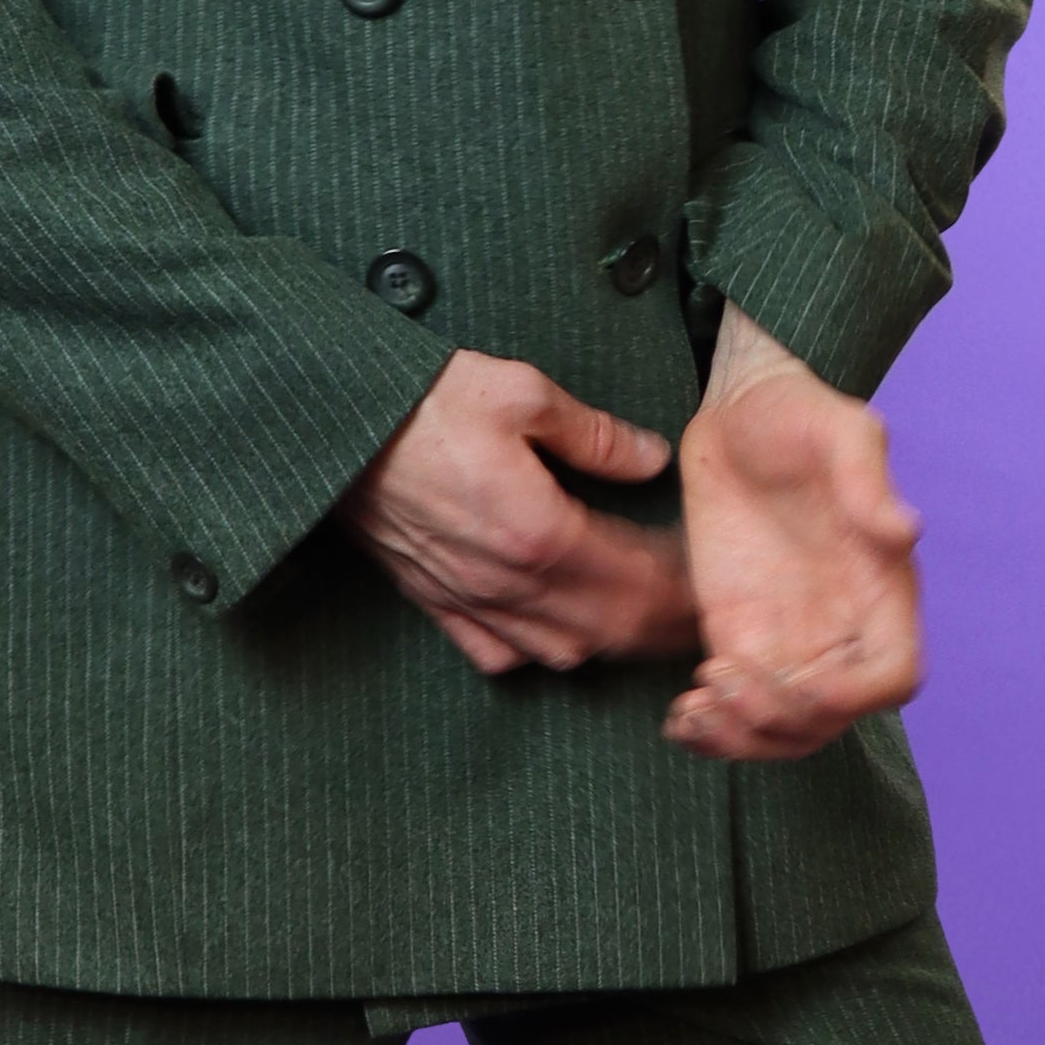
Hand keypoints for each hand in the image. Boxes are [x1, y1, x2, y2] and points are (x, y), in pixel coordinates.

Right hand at [343, 352, 699, 678]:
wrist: (331, 426)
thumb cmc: (421, 401)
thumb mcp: (520, 392)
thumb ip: (594, 434)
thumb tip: (650, 459)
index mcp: (540, 534)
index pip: (638, 582)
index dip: (683, 589)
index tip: (713, 580)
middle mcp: (509, 583)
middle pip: (611, 630)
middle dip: (662, 628)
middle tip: (700, 616)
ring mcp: (469, 599)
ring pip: (561, 650)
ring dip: (609, 642)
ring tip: (644, 621)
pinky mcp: (433, 600)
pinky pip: (497, 653)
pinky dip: (537, 651)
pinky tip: (557, 631)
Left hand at [664, 307, 922, 759]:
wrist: (737, 406)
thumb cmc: (796, 409)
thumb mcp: (837, 428)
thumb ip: (869, 478)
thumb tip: (906, 531)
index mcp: (883, 590)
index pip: (892, 678)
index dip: (849, 696)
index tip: (794, 678)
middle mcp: (843, 627)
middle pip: (829, 720)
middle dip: (775, 723)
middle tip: (716, 684)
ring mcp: (789, 639)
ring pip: (781, 729)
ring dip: (739, 739)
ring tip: (690, 709)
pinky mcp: (740, 637)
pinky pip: (736, 709)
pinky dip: (710, 731)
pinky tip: (677, 718)